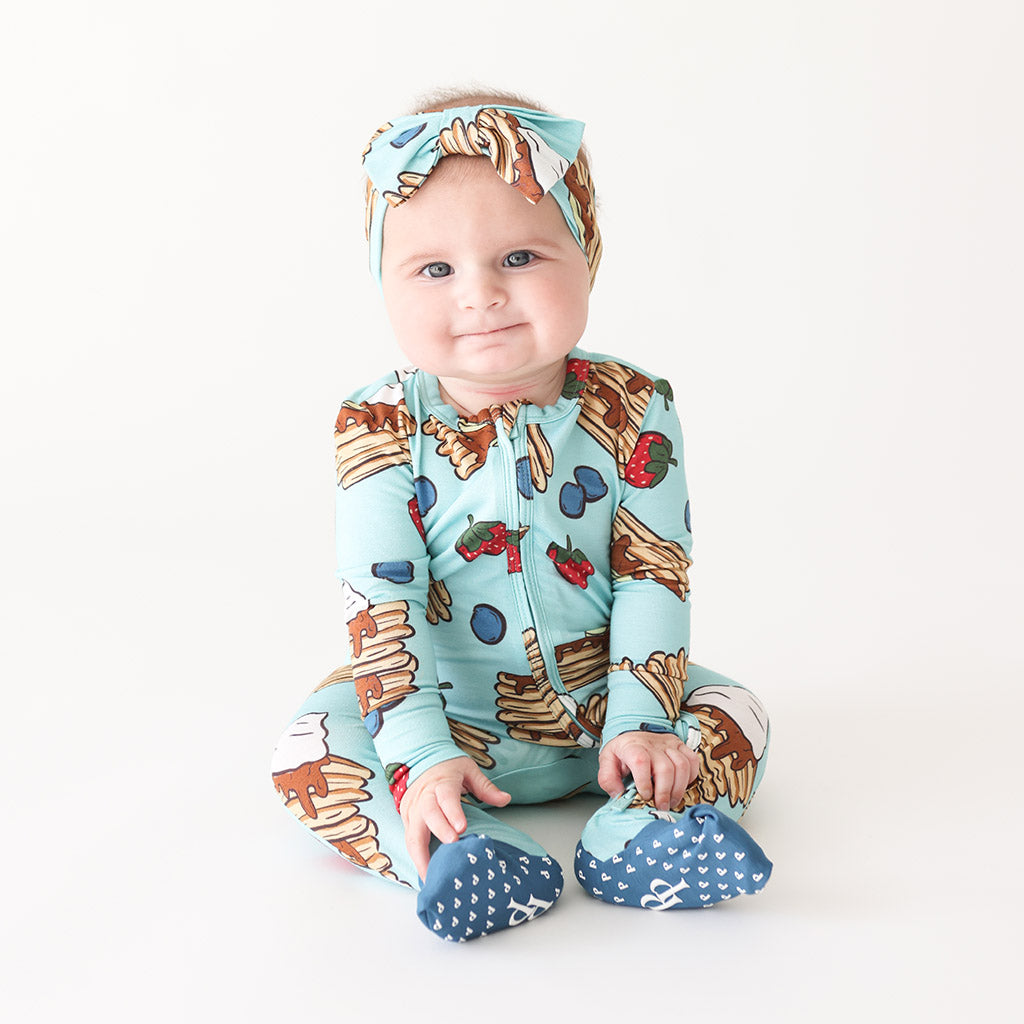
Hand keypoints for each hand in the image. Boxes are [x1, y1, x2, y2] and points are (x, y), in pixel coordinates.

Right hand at [399, 756, 510, 880]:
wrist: (421, 758)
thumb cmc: (448, 767)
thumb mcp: (469, 770)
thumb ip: (485, 787)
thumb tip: (506, 799)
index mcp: (442, 783)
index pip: (446, 797)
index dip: (452, 812)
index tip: (462, 827)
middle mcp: (424, 796)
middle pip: (428, 815)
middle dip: (439, 831)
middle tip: (452, 847)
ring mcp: (412, 808)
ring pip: (413, 833)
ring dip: (421, 855)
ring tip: (431, 875)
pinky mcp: (405, 818)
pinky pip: (409, 839)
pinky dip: (416, 856)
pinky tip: (424, 872)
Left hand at [598, 730, 699, 810]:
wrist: (633, 733)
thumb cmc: (622, 752)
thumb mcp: (608, 762)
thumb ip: (608, 779)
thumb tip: (619, 795)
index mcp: (632, 747)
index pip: (640, 761)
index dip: (644, 781)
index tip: (644, 795)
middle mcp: (652, 744)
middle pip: (665, 768)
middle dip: (664, 792)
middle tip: (660, 806)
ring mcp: (668, 744)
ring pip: (681, 765)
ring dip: (678, 788)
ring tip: (671, 801)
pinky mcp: (680, 745)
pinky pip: (692, 760)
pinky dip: (691, 776)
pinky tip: (681, 786)